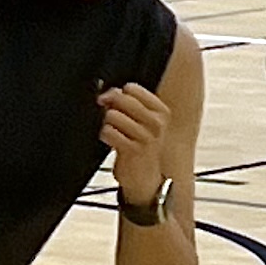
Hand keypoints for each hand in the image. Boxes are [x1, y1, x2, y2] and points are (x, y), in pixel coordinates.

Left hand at [98, 82, 172, 201]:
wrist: (144, 176)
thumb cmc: (139, 144)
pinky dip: (105, 135)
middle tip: (109, 116)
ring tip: (113, 131)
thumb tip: (106, 95)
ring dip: (107, 122)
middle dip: (110, 105)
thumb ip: (124, 103)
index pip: (132, 88)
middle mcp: (157, 123)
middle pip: (122, 99)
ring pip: (113, 115)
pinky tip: (111, 141)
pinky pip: (109, 132)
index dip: (118, 93)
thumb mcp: (139, 121)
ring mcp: (147, 136)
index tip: (113, 102)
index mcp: (161, 111)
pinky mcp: (134, 149)